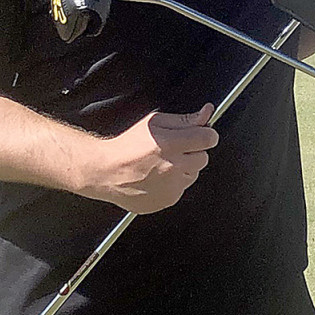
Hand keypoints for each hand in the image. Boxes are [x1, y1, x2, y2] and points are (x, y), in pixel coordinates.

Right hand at [78, 105, 217, 212]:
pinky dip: (174, 184)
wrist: (105, 172)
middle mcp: (173, 167)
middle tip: (173, 149)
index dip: (205, 134)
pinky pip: (181, 190)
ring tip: (161, 164)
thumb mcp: (154, 123)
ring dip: (184, 168)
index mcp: (170, 144)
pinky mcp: (167, 200)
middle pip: (203, 158)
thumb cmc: (126, 146)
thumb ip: (184, 120)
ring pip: (193, 175)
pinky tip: (157, 177)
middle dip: (192, 152)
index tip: (200, 135)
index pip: (209, 138)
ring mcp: (171, 187)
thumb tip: (206, 113)